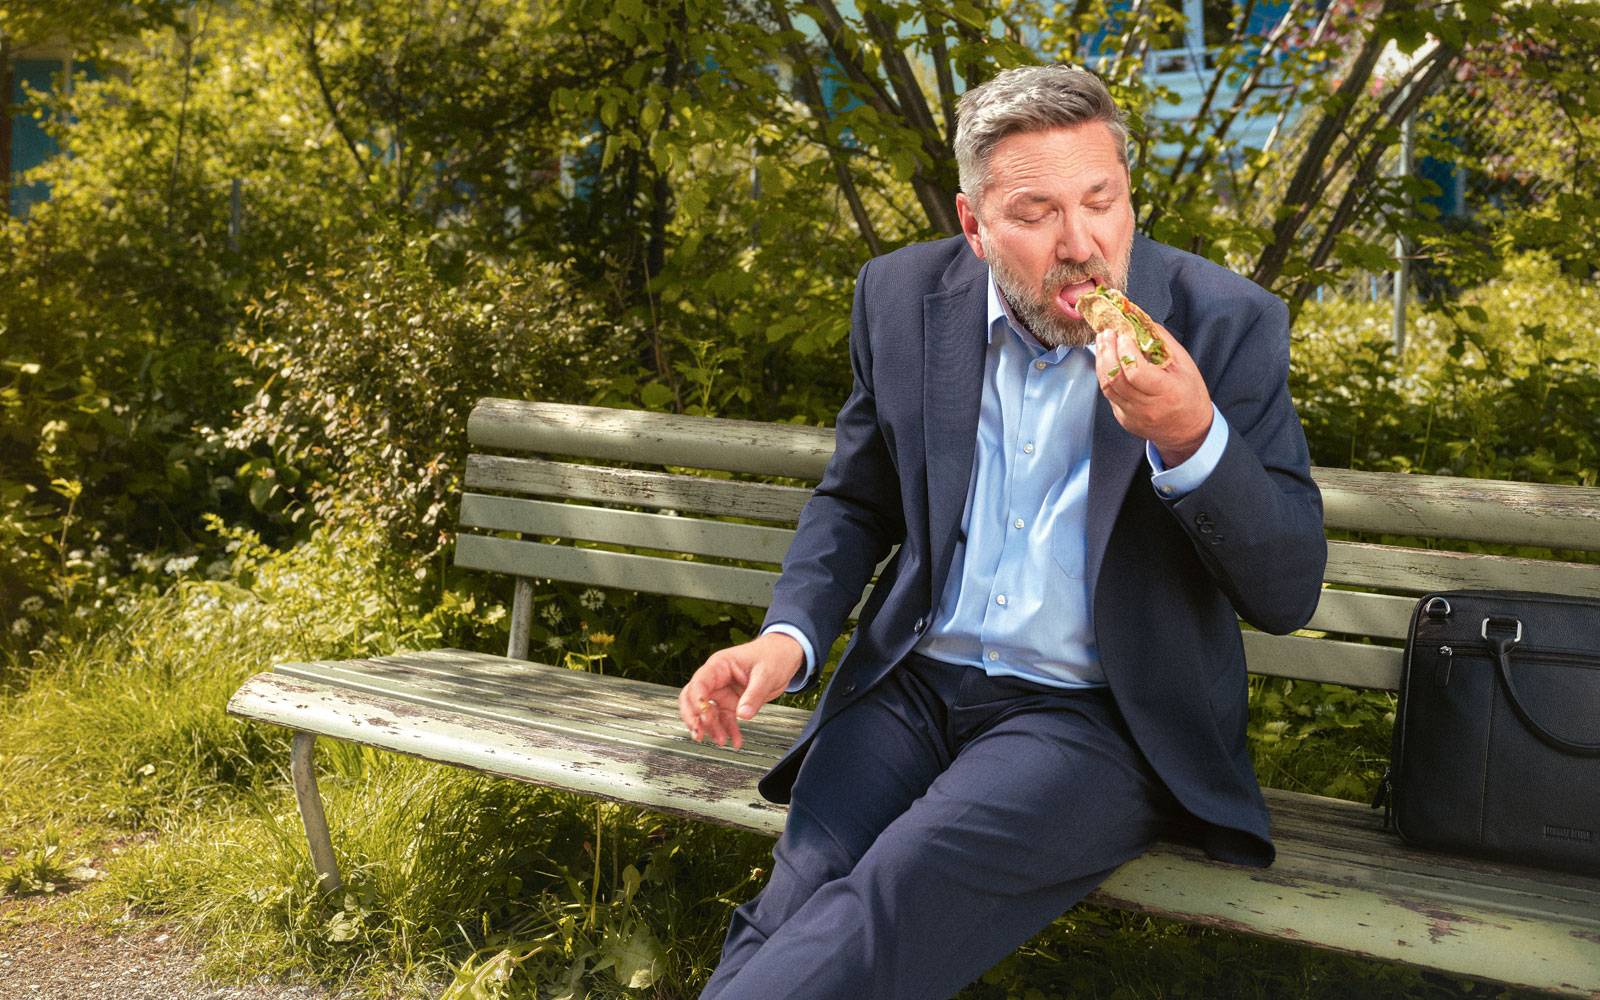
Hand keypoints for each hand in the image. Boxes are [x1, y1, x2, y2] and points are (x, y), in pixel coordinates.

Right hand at [678, 632, 804, 748]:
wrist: (784, 655)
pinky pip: (724, 719)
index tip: (701, 716)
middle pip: (693, 698)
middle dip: (693, 717)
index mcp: (719, 665)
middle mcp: (716, 679)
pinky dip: (728, 731)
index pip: (700, 683)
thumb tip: (743, 715)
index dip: (697, 700)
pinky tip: (736, 742)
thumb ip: (754, 695)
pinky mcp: (732, 703)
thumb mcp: (766, 674)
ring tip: (721, 741)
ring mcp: (723, 692)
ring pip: (707, 713)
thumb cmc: (773, 656)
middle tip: (698, 734)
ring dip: (711, 728)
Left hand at [1095, 320, 1212, 465]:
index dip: (1125, 351)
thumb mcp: (1186, 366)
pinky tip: (1107, 362)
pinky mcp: (1123, 419)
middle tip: (1106, 334)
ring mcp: (1132, 415)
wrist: (1189, 430)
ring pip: (1107, 387)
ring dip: (1101, 362)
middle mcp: (1147, 407)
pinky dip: (1106, 376)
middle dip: (1107, 352)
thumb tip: (1142, 322)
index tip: (1123, 335)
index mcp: (1167, 392)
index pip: (1136, 372)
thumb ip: (1163, 343)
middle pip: (1116, 379)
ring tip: (1102, 343)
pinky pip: (1109, 395)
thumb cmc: (1190, 396)